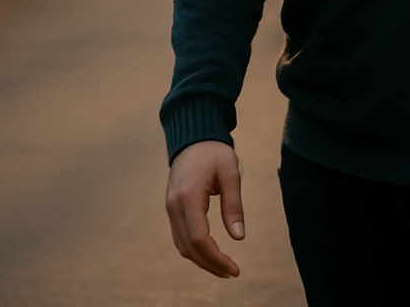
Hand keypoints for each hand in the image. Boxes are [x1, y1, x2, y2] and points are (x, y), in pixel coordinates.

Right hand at [165, 140, 244, 277]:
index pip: (199, 238)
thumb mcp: (230, 174)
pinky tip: (209, 253)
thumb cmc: (215, 152)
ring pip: (182, 245)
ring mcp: (170, 207)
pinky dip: (193, 249)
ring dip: (201, 260)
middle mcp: (174, 205)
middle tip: (232, 272)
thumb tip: (239, 237)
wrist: (193, 137)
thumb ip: (234, 205)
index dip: (216, 258)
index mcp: (189, 196)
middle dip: (210, 264)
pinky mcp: (172, 207)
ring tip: (223, 268)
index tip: (234, 268)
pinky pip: (179, 236)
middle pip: (189, 247)